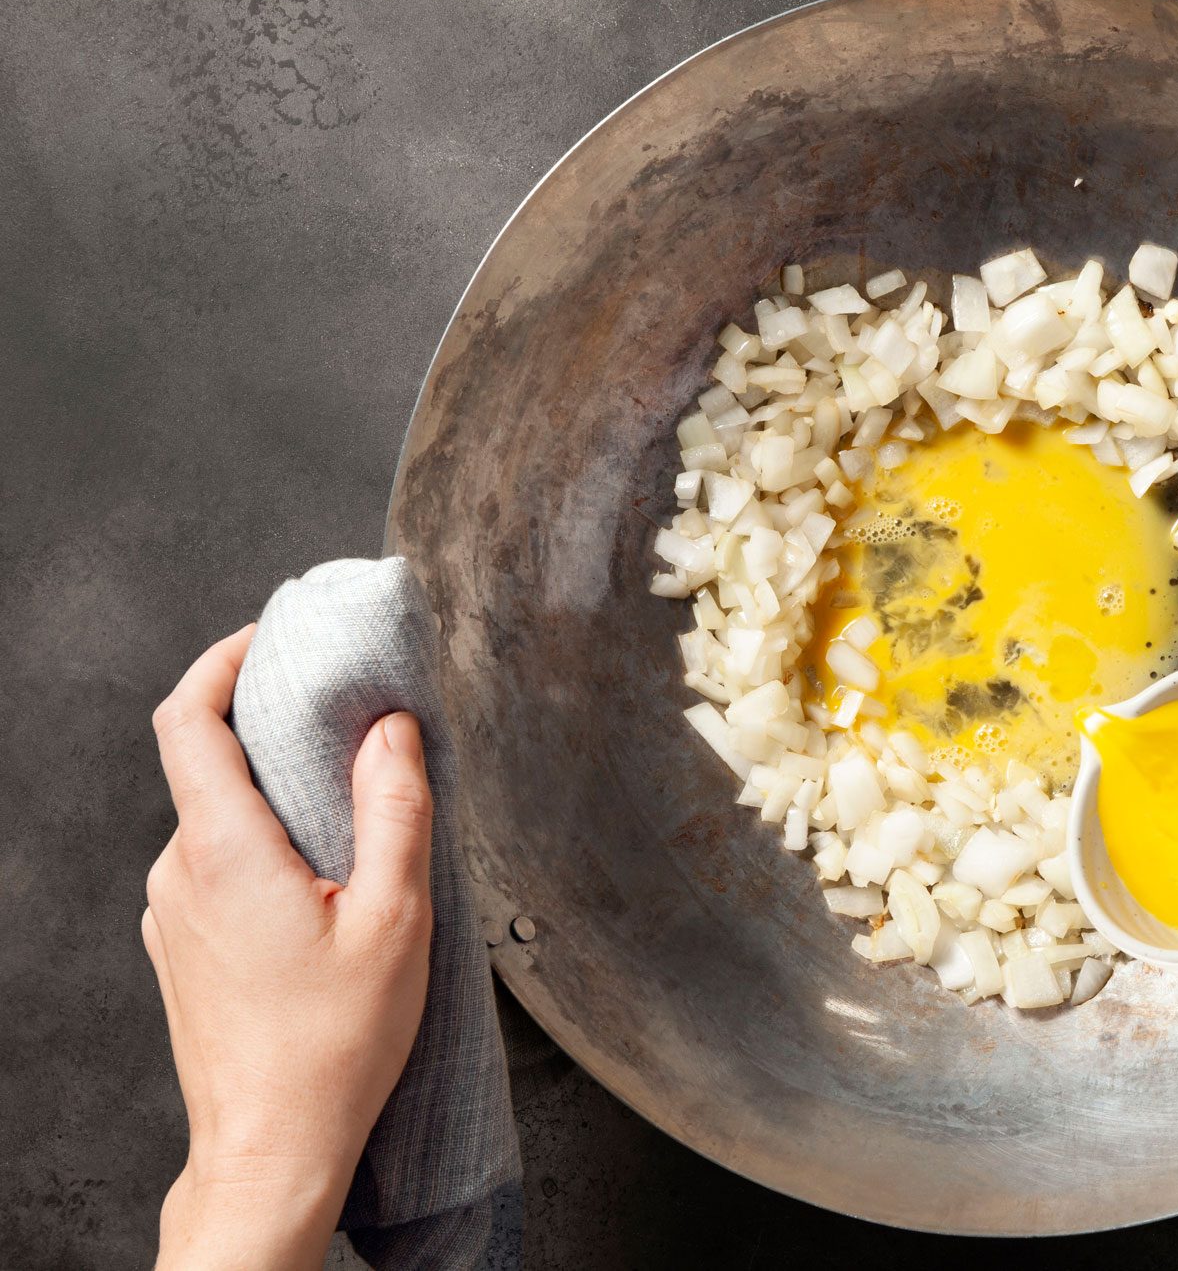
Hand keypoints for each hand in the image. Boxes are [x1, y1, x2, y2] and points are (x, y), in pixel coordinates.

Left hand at [144, 625, 434, 1270]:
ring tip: (354, 813)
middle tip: (346, 719)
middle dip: (274, 730)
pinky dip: (265, 847)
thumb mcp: (395, 916)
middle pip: (207, 764)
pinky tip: (326, 883)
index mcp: (224, 851)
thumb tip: (391, 728)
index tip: (271, 639)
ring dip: (277, 797)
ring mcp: (172, 915)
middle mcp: (179, 874)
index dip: (223, 662)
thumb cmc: (334, 1045)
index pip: (186, 719)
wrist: (272, 1149)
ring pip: (218, 821)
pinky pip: (216, 867)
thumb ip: (394, 808)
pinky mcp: (183, 949)